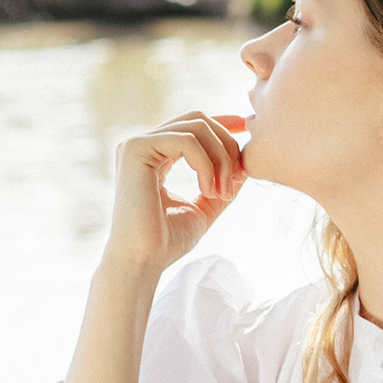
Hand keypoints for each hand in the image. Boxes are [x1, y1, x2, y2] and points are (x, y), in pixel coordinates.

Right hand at [104, 112, 246, 278]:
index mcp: (153, 156)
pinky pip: (187, 140)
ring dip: (220, 158)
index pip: (192, 125)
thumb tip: (245, 163)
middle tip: (237, 178)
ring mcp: (136, 144)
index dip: (222, 122)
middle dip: (226, 144)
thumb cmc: (166, 241)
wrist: (142, 261)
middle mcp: (142, 145)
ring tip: (222, 193)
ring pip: (196, 127)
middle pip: (198, 120)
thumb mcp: (203, 208)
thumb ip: (221, 183)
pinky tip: (208, 190)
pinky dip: (207, 164)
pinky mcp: (136, 149)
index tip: (246, 129)